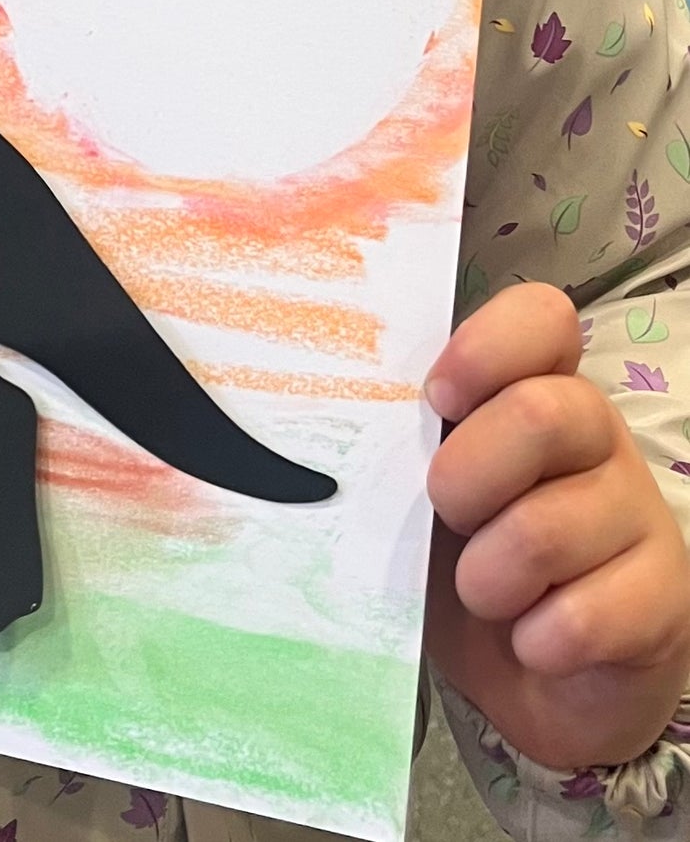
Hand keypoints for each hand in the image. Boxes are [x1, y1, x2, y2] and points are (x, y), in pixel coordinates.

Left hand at [425, 282, 689, 769]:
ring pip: (549, 529)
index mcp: (538, 388)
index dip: (484, 349)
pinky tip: (534, 641)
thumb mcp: (420, 492)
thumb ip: (401, 443)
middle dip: (464, 480)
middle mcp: (599, 436)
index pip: (542, 317)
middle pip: (540, 415)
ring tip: (486, 594)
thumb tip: (339, 416)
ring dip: (488, 579)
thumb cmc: (461, 560)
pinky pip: (586, 617)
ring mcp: (641, 513)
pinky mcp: (666, 599)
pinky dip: (536, 640)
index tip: (435, 400)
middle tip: (444, 519)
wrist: (531, 678)